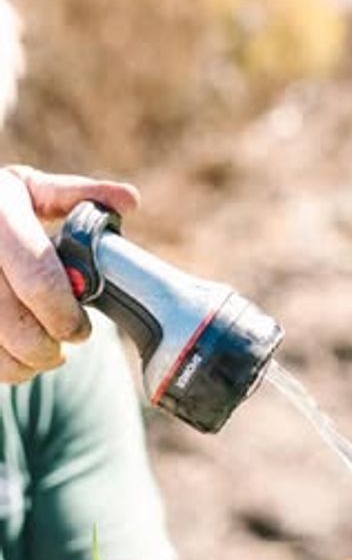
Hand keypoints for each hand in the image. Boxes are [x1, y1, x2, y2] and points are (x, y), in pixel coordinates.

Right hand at [0, 165, 139, 381]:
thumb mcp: (29, 191)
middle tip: (62, 347)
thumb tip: (130, 201)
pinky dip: (5, 368)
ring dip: (26, 364)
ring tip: (42, 355)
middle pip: (17, 325)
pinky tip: (17, 358)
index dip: (65, 315)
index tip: (81, 330)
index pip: (40, 281)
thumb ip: (77, 195)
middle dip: (48, 347)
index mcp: (1, 215)